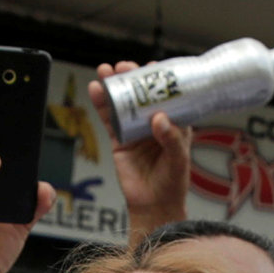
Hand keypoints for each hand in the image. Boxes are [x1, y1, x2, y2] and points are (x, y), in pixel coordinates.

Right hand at [94, 65, 190, 234]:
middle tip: (124, 67)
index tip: (153, 67)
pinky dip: (101, 104)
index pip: (167, 95)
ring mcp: (134, 129)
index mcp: (173, 122)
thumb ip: (171, 139)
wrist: (153, 205)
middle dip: (131, 77)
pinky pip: (108, 118)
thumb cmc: (172, 183)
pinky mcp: (119, 139)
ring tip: (106, 70)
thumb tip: (158, 118)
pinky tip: (95, 90)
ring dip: (113, 85)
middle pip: (141, 94)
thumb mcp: (178, 159)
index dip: (159, 79)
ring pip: (122, 102)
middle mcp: (153, 122)